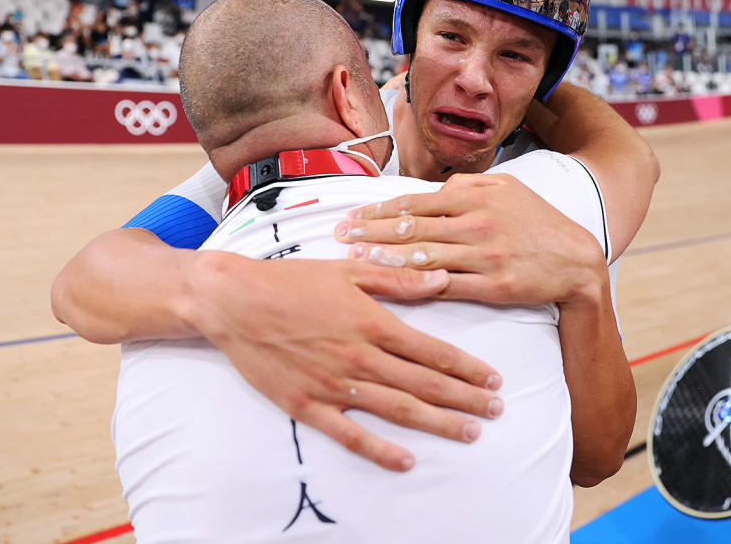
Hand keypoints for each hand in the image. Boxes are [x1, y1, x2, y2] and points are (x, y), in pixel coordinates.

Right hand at [183, 252, 503, 471]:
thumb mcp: (347, 271)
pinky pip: (350, 434)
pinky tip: (406, 459)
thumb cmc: (291, 281)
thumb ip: (398, 280)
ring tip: (470, 432)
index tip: (493, 379)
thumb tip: (442, 281)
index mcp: (372, 322)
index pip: (431, 350)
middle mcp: (359, 357)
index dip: (467, 367)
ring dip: (437, 423)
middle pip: (423, 383)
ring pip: (397, 409)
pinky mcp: (308, 405)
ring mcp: (334, 385)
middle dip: (465, 398)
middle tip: (496, 410)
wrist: (234, 302)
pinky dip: (379, 449)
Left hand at [333, 172, 603, 304]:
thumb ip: (469, 185)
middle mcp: (478, 223)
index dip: (379, 210)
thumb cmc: (538, 223)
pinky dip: (418, 285)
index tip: (351, 216)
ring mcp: (486, 255)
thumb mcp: (509, 188)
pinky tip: (394, 285)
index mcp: (476, 196)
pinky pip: (448, 285)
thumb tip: (432, 188)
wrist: (577, 260)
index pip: (416, 202)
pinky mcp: (494, 285)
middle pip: (412, 227)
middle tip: (338, 237)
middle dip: (370, 231)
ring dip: (386, 257)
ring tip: (355, 259)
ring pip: (424, 256)